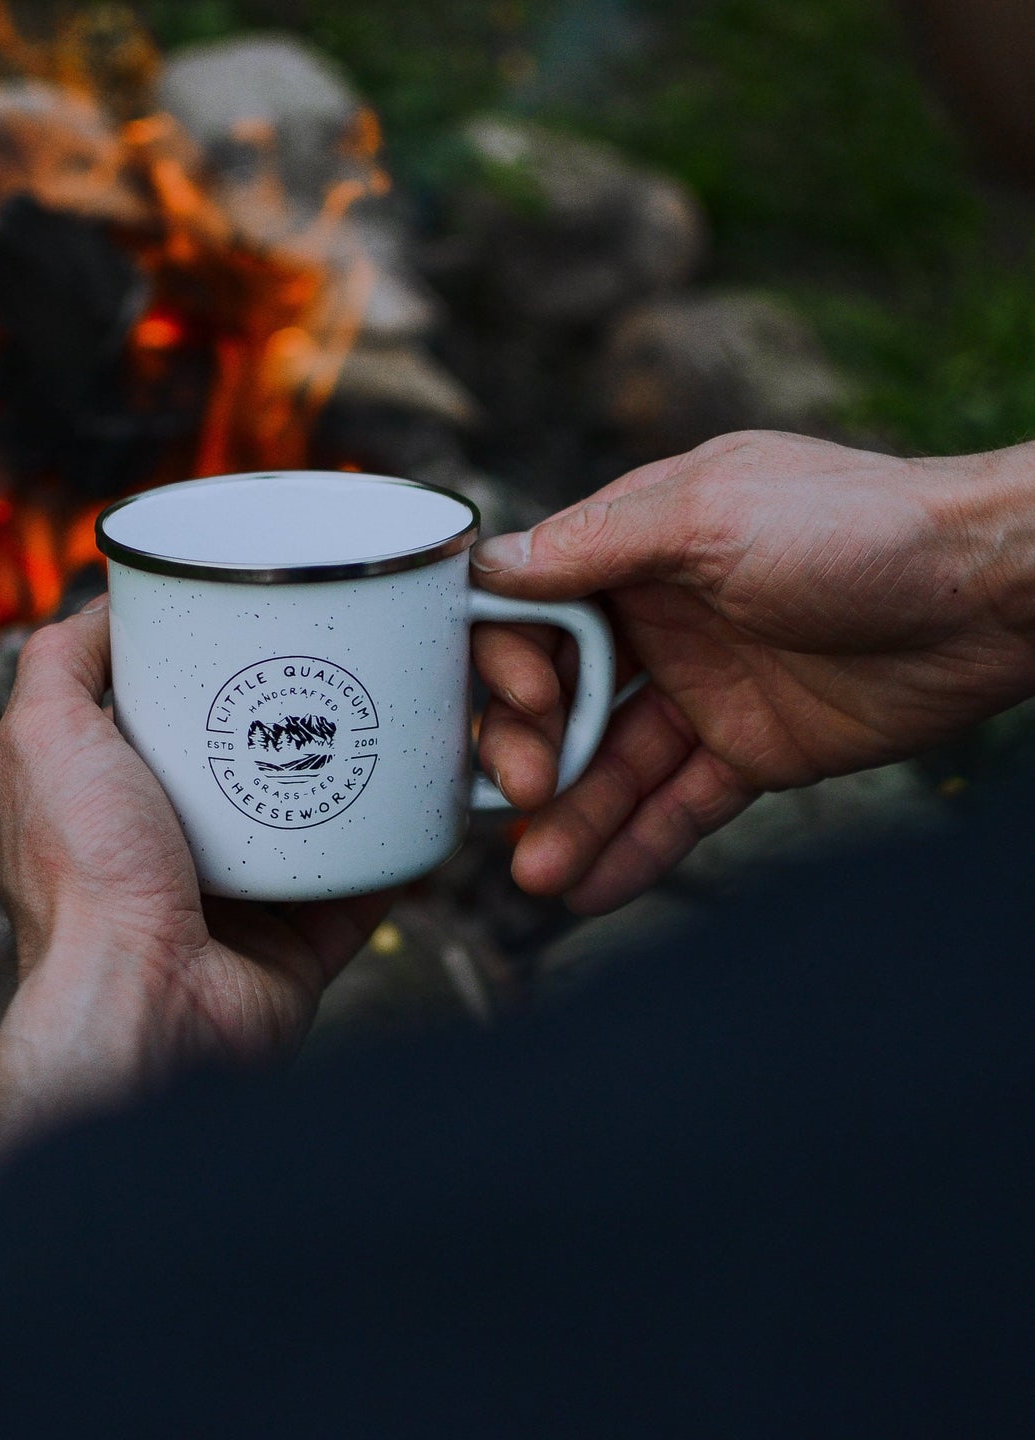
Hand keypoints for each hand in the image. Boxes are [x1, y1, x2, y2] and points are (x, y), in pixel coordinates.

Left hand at [0, 599, 390, 1169]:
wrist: (147, 1007)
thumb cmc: (86, 879)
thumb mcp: (44, 737)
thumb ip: (59, 663)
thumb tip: (107, 604)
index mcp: (104, 813)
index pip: (156, 723)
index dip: (197, 671)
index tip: (248, 621)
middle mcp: (164, 858)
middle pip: (239, 767)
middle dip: (285, 717)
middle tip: (334, 659)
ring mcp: (233, 907)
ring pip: (306, 825)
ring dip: (346, 777)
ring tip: (391, 713)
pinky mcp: (296, 946)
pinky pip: (360, 887)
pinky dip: (392, 849)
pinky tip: (422, 793)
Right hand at [472, 431, 1034, 912]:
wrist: (991, 593)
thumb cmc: (857, 526)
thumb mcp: (710, 513)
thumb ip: (597, 544)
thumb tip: (493, 564)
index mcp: (635, 551)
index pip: (528, 610)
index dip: (506, 662)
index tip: (527, 703)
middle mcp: (657, 621)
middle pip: (558, 698)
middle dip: (530, 751)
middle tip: (526, 794)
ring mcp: (703, 690)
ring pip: (613, 765)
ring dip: (572, 819)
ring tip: (539, 875)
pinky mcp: (752, 750)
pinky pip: (682, 805)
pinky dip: (639, 846)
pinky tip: (592, 888)